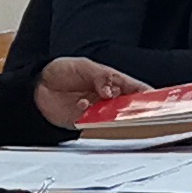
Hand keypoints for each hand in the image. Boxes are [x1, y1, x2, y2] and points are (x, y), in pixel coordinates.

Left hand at [31, 57, 147, 131]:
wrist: (37, 87)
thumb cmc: (61, 71)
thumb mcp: (83, 66)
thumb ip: (100, 76)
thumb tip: (111, 89)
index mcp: (112, 81)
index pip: (135, 88)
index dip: (146, 94)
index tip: (154, 99)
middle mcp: (108, 98)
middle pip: (128, 106)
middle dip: (133, 108)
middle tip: (133, 108)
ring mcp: (97, 111)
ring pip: (114, 118)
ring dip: (112, 115)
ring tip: (106, 107)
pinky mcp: (85, 123)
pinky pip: (95, 125)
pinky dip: (92, 119)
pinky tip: (83, 107)